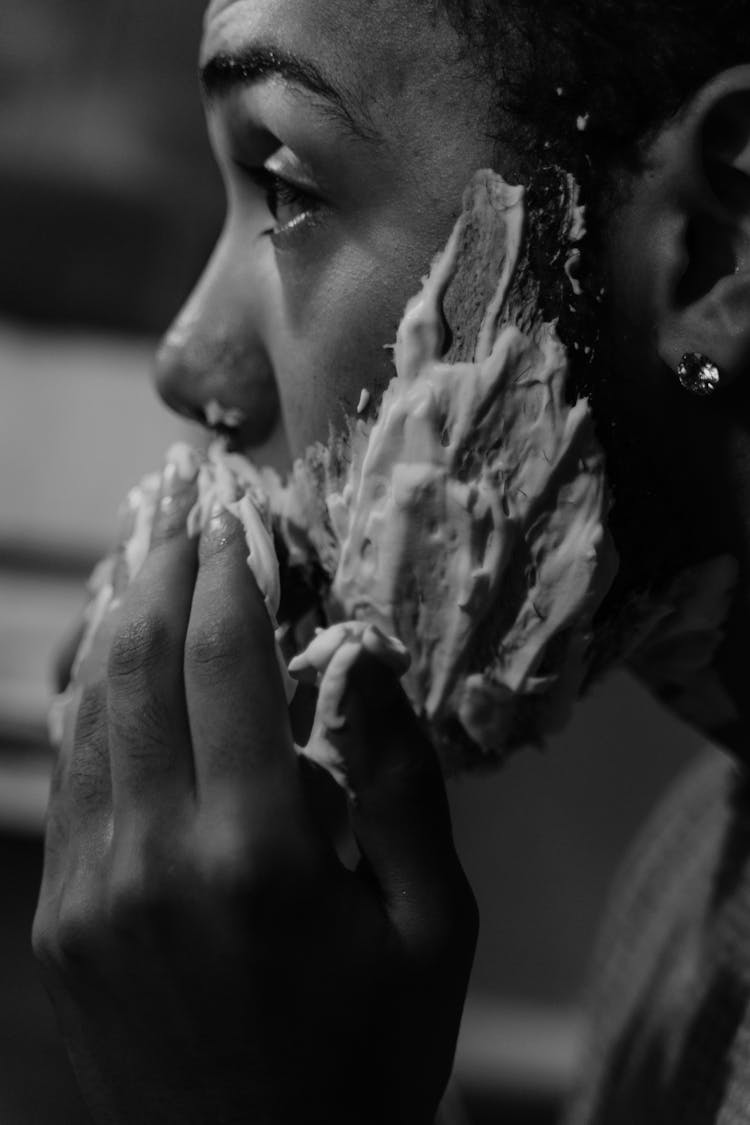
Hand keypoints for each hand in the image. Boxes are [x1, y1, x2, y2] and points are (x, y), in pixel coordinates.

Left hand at [33, 468, 478, 1124]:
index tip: (238, 527)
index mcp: (258, 857)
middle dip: (161, 578)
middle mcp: (154, 861)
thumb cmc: (370, 1056)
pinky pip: (69, 784)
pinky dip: (92, 710)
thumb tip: (365, 659)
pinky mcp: (61, 926)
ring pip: (87, 716)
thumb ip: (402, 786)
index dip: (231, 580)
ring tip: (149, 580)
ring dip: (118, 632)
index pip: (226, 666)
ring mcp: (89, 895)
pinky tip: (118, 679)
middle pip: (138, 668)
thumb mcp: (434, 927)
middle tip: (187, 528)